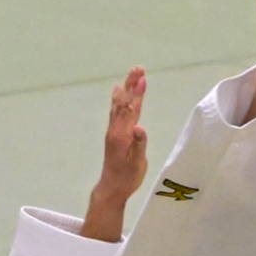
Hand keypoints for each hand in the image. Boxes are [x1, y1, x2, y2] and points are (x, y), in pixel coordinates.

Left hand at [83, 67, 147, 242]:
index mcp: (122, 135)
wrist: (112, 187)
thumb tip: (140, 128)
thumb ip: (139, 145)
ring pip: (120, 105)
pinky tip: (119, 93)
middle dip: (132, 85)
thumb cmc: (127, 177)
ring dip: (126, 89)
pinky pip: (116, 112)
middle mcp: (116, 130)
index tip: (143, 78)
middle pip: (125, 103)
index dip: (137, 94)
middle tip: (138, 68)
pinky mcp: (114, 135)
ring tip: (131, 76)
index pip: (132, 109)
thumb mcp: (136, 164)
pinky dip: (119, 100)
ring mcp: (114, 131)